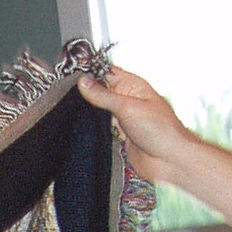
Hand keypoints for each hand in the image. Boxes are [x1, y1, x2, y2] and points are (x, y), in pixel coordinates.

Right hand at [76, 67, 201, 183]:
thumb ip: (103, 95)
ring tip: (66, 108)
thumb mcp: (128, 107)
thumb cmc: (161, 131)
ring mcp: (121, 118)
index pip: (106, 72)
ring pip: (97, 110)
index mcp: (132, 86)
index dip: (89, 70)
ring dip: (86, 111)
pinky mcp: (117, 136)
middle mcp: (126, 100)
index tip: (69, 71)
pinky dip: (90, 128)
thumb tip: (83, 81)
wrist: (169, 161)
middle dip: (84, 91)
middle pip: (99, 90)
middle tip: (62, 90)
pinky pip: (99, 128)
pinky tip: (77, 126)